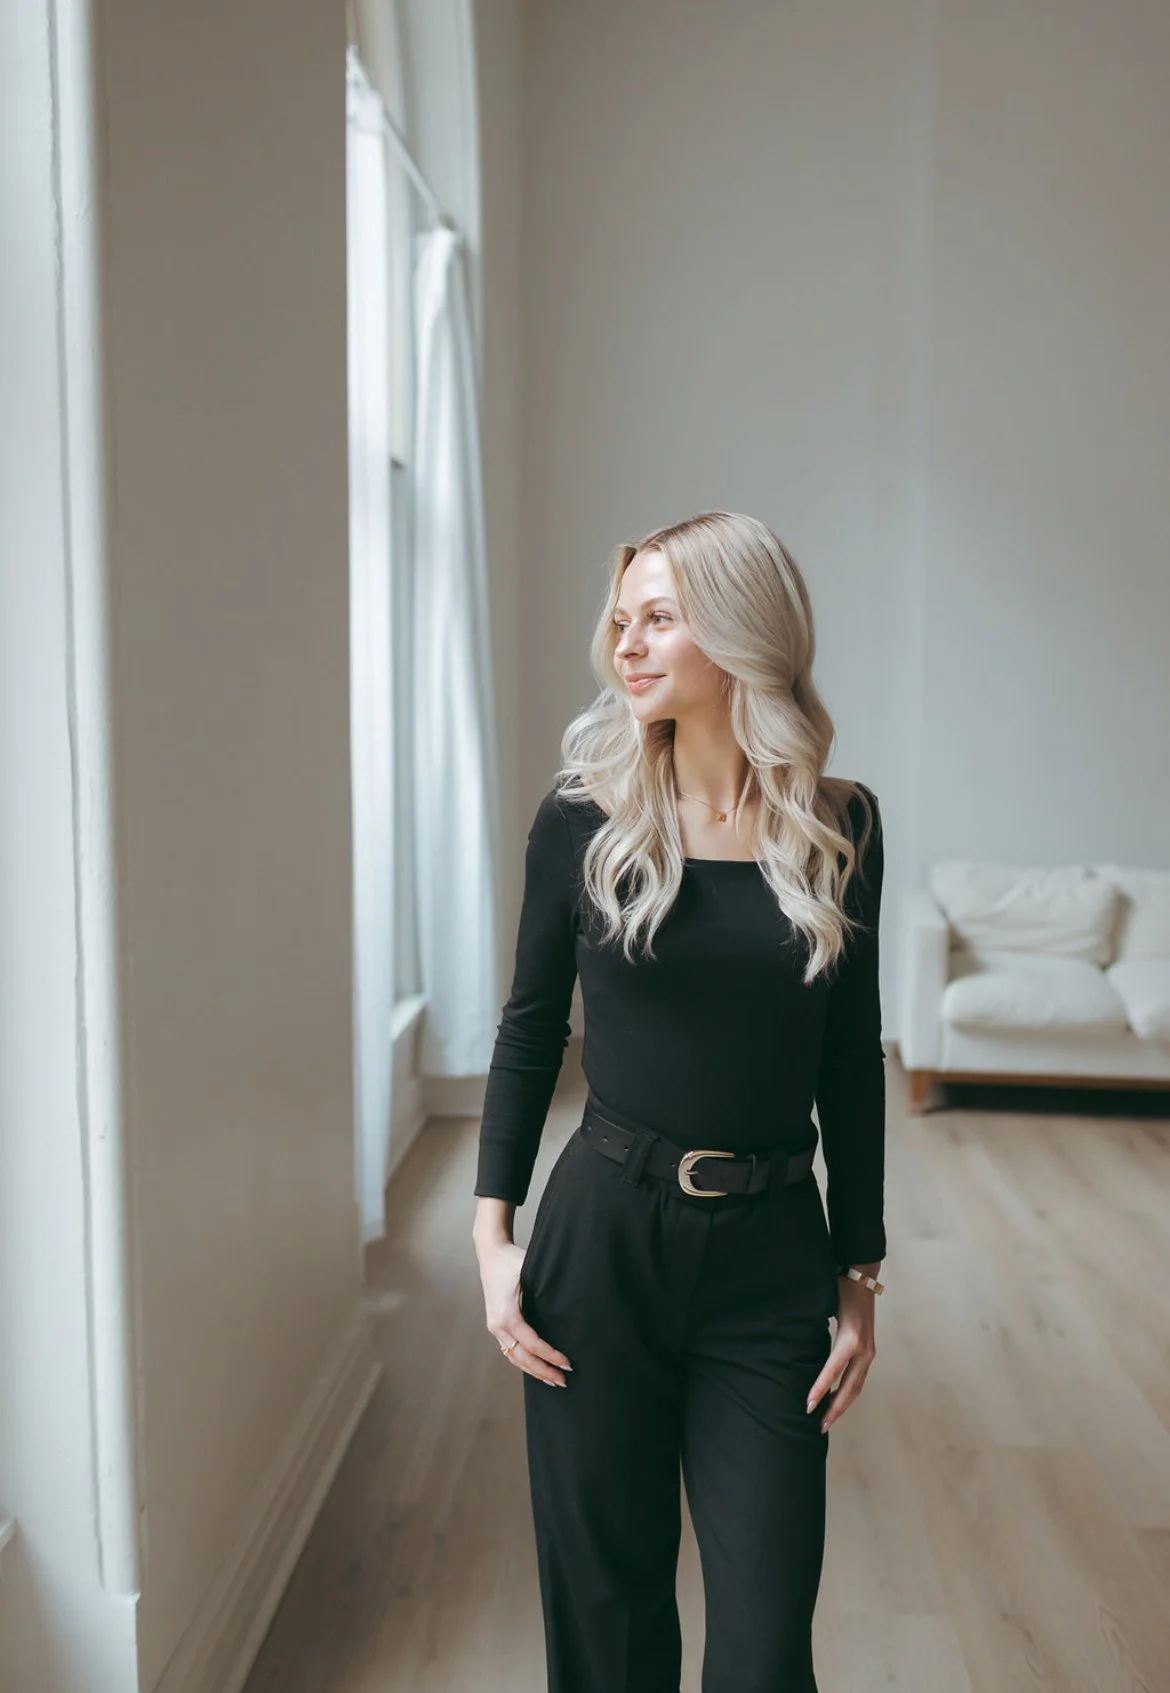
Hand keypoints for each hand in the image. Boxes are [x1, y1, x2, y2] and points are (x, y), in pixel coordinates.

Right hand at [476, 1236, 572, 1387]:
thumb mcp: (531, 1273)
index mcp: (508, 1316)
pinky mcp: (495, 1325)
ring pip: (514, 1358)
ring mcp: (494, 1327)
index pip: (533, 1345)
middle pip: (523, 1358)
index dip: (551, 1357)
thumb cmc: (513, 1261)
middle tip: (563, 1381)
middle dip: (544, 1371)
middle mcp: (498, 1326)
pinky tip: (536, 1367)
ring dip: (533, 1370)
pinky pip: (510, 1350)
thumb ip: (547, 1292)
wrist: (491, 1253)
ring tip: (552, 1380)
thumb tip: (573, 1304)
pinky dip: (523, 1362)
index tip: (568, 1364)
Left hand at [805, 1273, 877, 1432]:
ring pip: (857, 1387)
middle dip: (835, 1408)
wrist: (863, 1278)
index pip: (834, 1370)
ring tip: (826, 1420)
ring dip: (843, 1405)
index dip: (821, 1389)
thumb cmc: (840, 1289)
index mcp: (851, 1339)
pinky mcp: (868, 1352)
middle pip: (850, 1387)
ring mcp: (869, 1352)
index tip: (808, 1405)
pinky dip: (848, 1393)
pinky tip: (836, 1401)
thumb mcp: (827, 1306)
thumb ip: (814, 1325)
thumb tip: (793, 1345)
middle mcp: (864, 1349)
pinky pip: (858, 1379)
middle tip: (819, 1426)